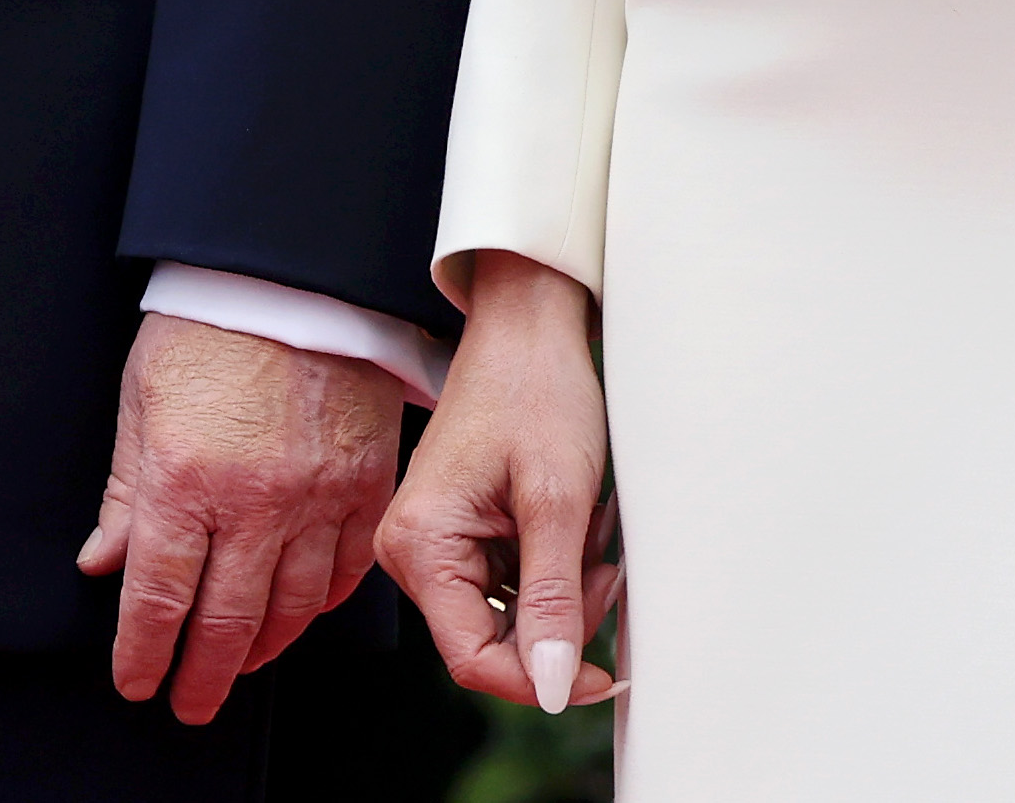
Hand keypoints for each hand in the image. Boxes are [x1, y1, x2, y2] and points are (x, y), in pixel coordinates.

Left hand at [76, 317, 406, 723]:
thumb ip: (125, 493)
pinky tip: (302, 612)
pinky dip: (324, 603)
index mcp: (186, 480)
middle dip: (201, 677)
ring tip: (239, 665)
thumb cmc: (210, 326)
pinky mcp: (367, 481)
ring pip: (292, 609)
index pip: (159, 600)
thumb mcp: (141, 401)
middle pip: (226, 622)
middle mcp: (255, 501)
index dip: (143, 654)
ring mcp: (318, 496)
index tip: (137, 682)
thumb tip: (104, 563)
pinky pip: (349, 569)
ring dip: (261, 650)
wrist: (295, 271)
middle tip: (188, 702)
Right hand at [375, 251, 622, 717]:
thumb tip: (554, 688)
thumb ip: (554, 599)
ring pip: (511, 615)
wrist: (529, 326)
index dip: (540, 680)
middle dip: (560, 614)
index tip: (599, 675)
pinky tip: (572, 521)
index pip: (473, 659)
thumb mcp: (558, 499)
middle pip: (494, 641)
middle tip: (602, 561)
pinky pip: (511, 583)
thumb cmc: (537, 390)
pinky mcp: (460, 534)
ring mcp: (435, 543)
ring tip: (587, 524)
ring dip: (562, 586)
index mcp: (420, 546)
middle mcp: (413, 552)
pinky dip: (552, 565)